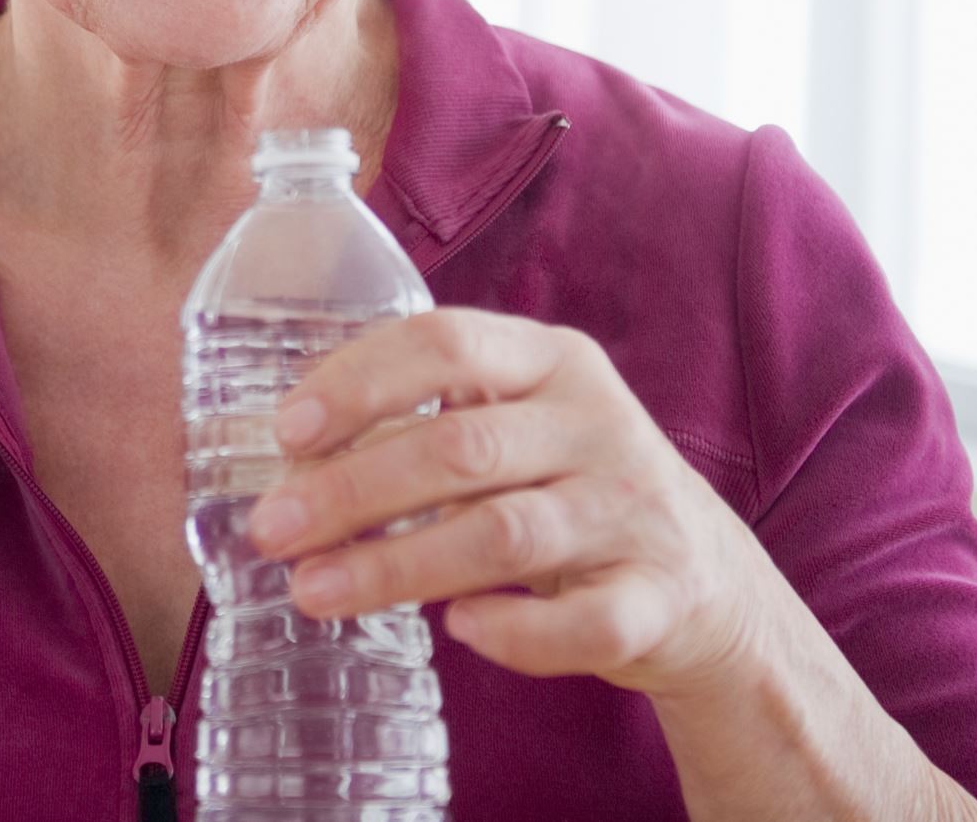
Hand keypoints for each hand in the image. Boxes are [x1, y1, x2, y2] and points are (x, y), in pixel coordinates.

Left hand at [248, 307, 782, 701]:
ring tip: (312, 592)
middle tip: (271, 530)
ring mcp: (635, 511)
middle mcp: (599, 424)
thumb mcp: (512, 426)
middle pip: (460, 447)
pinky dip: (516, 634)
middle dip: (352, 490)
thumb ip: (424, 425)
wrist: (705, 581)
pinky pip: (584, 624)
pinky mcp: (660, 598)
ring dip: (396, 568)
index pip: (446, 343)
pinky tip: (458, 631)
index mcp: (551, 361)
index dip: (359, 381)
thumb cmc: (567, 489)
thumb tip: (290, 463)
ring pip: (505, 535)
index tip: (287, 432)